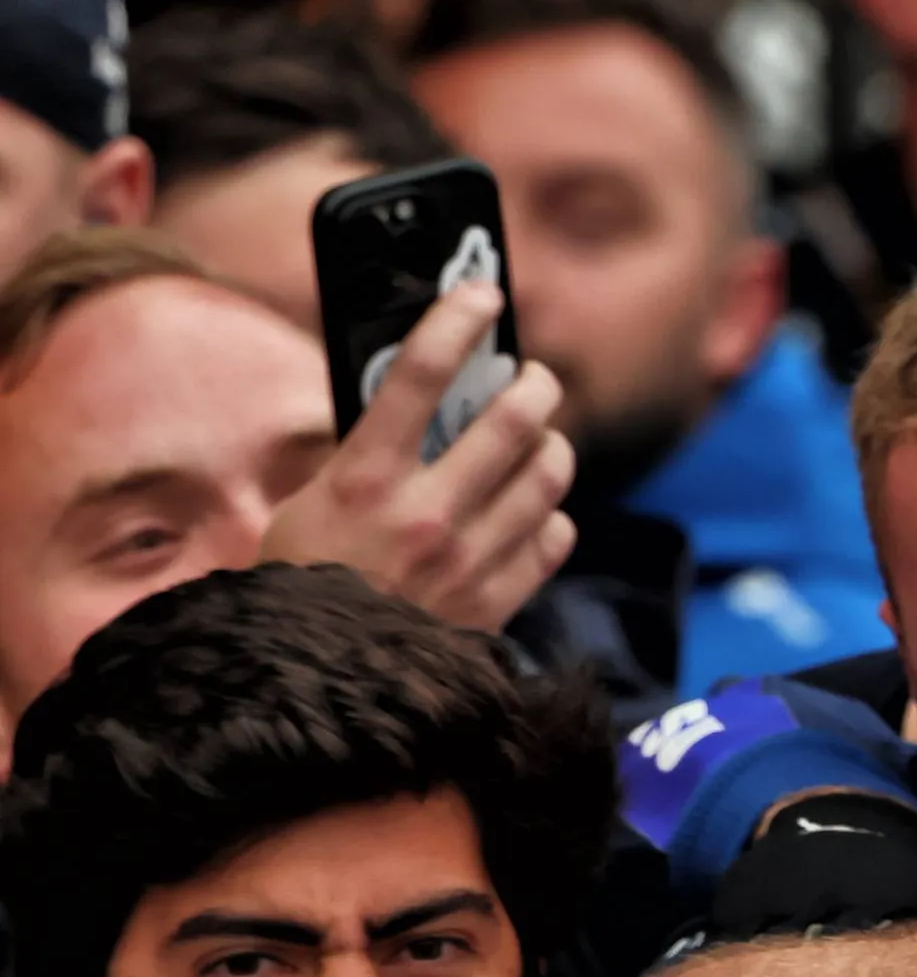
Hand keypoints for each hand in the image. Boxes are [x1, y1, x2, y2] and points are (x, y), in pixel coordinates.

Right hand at [260, 281, 576, 633]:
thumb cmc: (302, 581)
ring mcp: (468, 562)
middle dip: (535, 386)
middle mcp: (424, 516)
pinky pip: (554, 537)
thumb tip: (416, 402)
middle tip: (533, 379)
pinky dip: (551, 515)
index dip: (457, 321)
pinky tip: (534, 512)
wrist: (314, 681)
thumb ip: (363, 454)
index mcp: (363, 481)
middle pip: (515, 421)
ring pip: (549, 475)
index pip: (417, 375)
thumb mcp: (308, 503)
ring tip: (541, 441)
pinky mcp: (497, 602)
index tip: (481, 295)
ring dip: (553, 446)